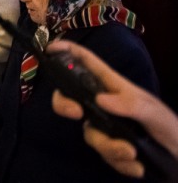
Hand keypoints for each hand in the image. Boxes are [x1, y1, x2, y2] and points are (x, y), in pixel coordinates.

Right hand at [49, 40, 177, 178]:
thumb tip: (100, 100)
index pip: (87, 64)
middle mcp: (105, 105)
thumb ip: (131, 104)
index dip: (67, 52)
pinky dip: (120, 164)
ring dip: (109, 147)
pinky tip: (138, 167)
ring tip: (132, 154)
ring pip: (89, 133)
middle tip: (76, 113)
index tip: (49, 49)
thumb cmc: (171, 129)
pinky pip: (103, 156)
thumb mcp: (155, 113)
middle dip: (64, 104)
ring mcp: (106, 127)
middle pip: (70, 98)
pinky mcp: (111, 150)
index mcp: (115, 87)